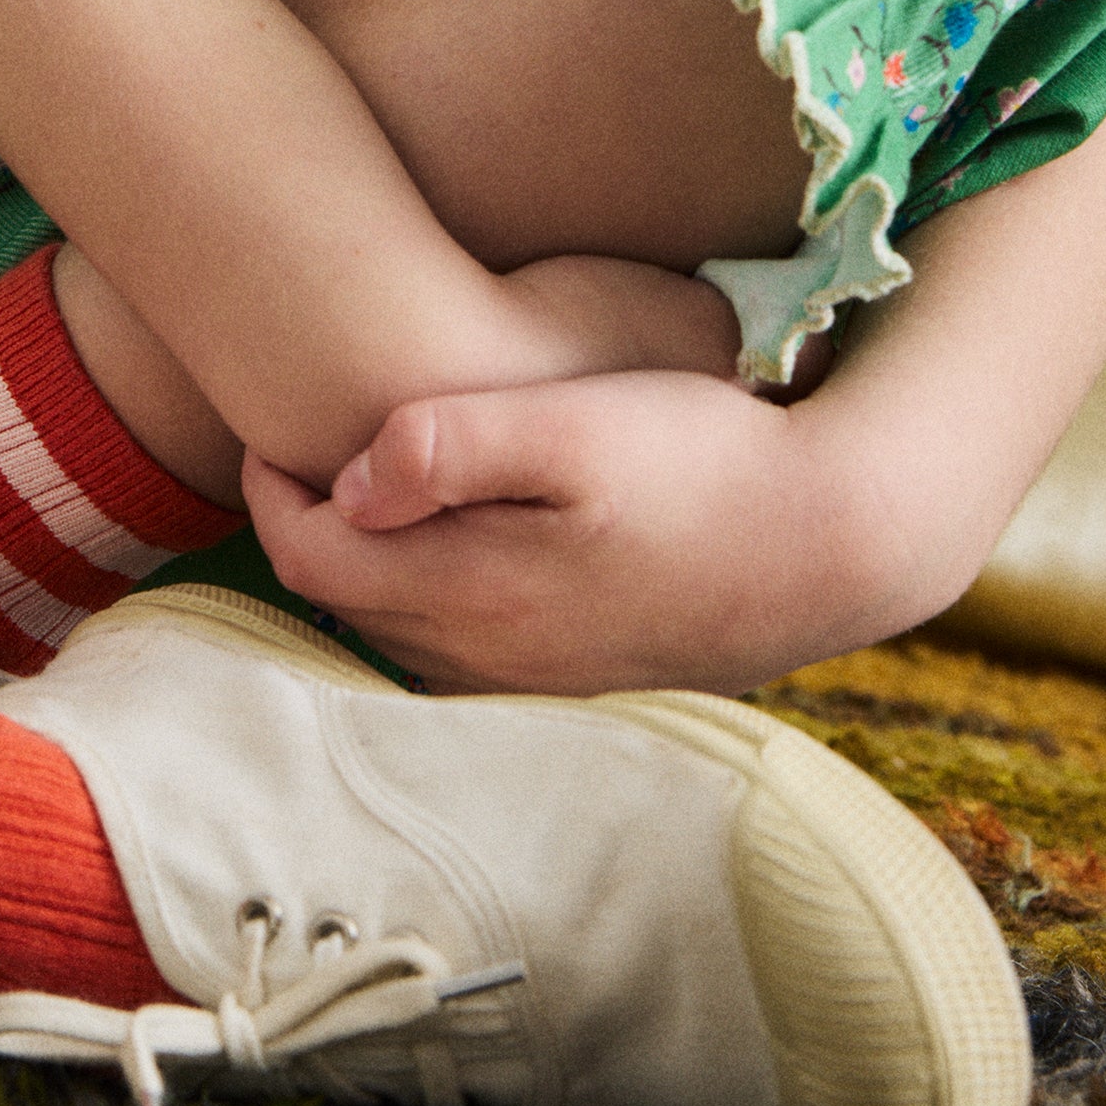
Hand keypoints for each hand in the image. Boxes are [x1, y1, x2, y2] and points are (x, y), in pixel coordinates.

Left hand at [241, 363, 880, 697]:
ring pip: (405, 631)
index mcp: (473, 592)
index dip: (270, 491)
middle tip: (300, 445)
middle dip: (311, 528)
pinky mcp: (588, 675)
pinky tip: (461, 538)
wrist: (837, 541)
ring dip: (370, 565)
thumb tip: (347, 479)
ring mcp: (542, 679)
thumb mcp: (578, 426)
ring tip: (368, 485)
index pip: (312, 560)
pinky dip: (432, 593)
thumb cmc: (707, 463)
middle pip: (349, 602)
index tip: (268, 426)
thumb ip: (452, 446)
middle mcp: (492, 658)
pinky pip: (466, 649)